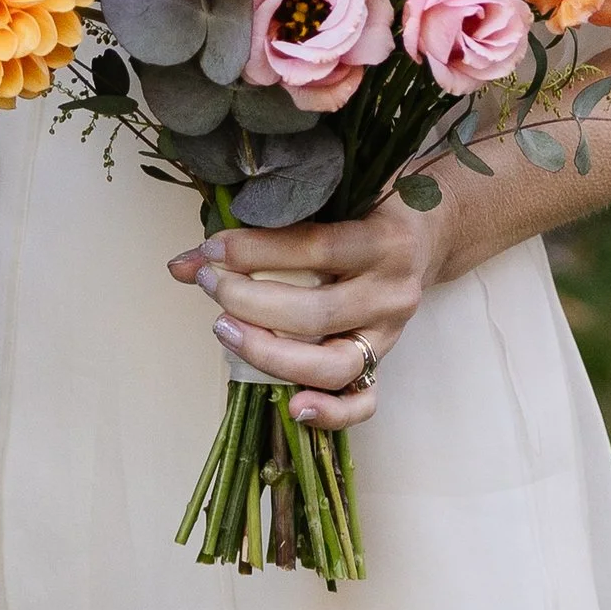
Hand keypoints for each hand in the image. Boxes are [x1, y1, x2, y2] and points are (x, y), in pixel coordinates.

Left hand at [166, 186, 460, 430]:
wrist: (429, 232)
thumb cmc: (369, 206)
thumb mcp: (329, 197)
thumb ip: (264, 224)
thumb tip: (181, 264)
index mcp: (385, 239)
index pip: (314, 248)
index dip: (257, 251)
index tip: (212, 249)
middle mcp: (392, 291)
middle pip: (316, 312)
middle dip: (250, 301)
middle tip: (211, 285)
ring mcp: (390, 333)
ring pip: (333, 364)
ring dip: (270, 353)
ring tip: (224, 331)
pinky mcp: (383, 362)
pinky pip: (363, 402)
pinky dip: (330, 412)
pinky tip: (293, 408)